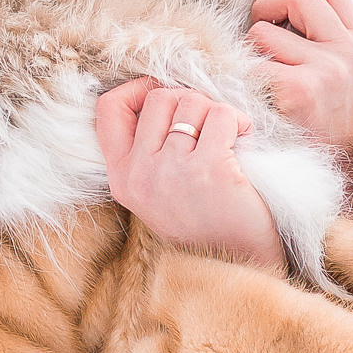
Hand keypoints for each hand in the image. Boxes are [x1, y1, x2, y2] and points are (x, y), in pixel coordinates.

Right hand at [94, 80, 285, 273]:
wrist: (240, 263)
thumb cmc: (203, 221)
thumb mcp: (155, 191)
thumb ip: (145, 149)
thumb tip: (156, 91)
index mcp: (121, 178)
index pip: (108, 108)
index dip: (136, 89)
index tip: (163, 95)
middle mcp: (140, 175)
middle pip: (159, 97)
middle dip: (190, 101)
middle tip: (209, 127)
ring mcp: (173, 172)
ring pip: (192, 101)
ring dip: (217, 112)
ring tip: (227, 140)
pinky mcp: (210, 170)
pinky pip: (223, 115)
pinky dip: (240, 122)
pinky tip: (244, 144)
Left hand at [246, 0, 352, 152]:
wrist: (321, 177)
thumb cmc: (311, 121)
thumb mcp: (331, 73)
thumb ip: (314, 33)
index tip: (274, 6)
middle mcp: (349, 52)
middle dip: (265, 6)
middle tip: (257, 35)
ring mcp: (328, 70)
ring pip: (263, 29)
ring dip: (250, 52)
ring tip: (260, 78)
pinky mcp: (301, 90)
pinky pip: (251, 62)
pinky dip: (243, 77)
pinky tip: (254, 97)